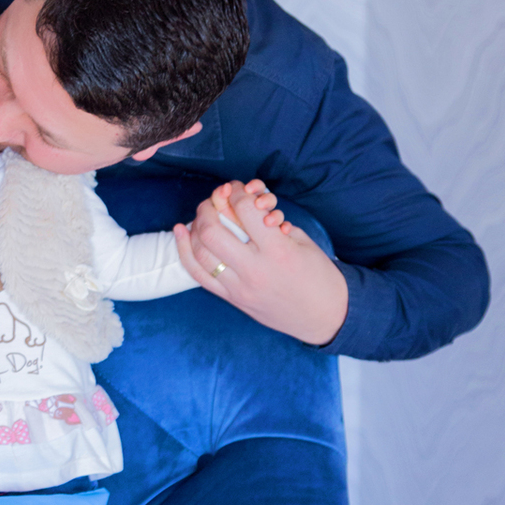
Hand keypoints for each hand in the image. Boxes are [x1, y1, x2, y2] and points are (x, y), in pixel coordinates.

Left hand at [174, 180, 347, 345]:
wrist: (324, 316)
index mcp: (278, 251)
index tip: (236, 188)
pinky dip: (185, 251)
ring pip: (201, 253)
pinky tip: (180, 232)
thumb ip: (271, 223)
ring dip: (195, 227)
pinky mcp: (233, 300)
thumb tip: (243, 203)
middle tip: (213, 199)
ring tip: (200, 215)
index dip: (237, 191)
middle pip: (213, 231)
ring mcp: (240, 288)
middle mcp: (255, 270)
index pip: (245, 210)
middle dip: (208, 207)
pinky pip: (199, 275)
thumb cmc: (318, 275)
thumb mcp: (302, 241)